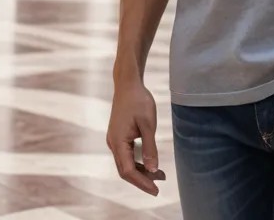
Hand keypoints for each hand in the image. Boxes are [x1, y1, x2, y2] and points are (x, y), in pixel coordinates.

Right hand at [106, 79, 165, 195]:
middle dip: (142, 179)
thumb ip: (150, 147)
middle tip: (159, 185)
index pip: (128, 170)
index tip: (156, 190)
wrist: (128, 83)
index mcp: (118, 141)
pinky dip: (138, 161)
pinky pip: (127, 154)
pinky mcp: (119, 135)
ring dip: (141, 170)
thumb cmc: (138, 100)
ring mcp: (115, 139)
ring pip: (126, 163)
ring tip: (160, 175)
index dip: (142, 182)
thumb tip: (153, 169)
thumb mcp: (148, 124)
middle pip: (125, 170)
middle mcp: (113, 143)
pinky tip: (150, 162)